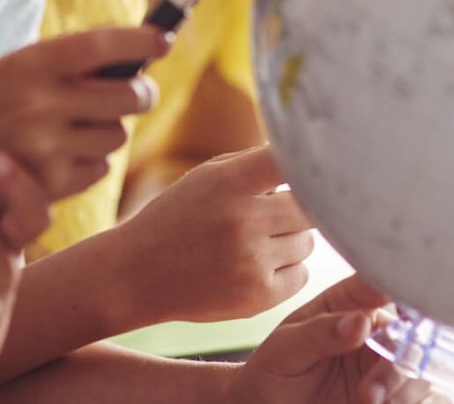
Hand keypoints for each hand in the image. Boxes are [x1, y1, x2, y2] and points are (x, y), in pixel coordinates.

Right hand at [0, 26, 169, 202]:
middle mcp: (40, 101)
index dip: (142, 40)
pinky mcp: (51, 184)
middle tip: (139, 93)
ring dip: (106, 133)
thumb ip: (60, 66)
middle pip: (129, 96)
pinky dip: (88, 165)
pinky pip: (99, 169)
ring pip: (116, 135)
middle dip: (141, 94)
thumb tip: (131, 60)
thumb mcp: (7, 76)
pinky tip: (55, 162)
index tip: (164, 39)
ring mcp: (47, 145)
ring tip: (69, 132)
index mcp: (29, 64)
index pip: (102, 44)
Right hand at [113, 145, 314, 322]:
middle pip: (311, 207)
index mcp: (229, 182)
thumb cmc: (178, 216)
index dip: (308, 163)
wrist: (137, 273)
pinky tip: (258, 266)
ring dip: (292, 240)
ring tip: (257, 241)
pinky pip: (302, 275)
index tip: (316, 166)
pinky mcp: (258, 297)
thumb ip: (254, 164)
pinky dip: (288, 270)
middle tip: (275, 213)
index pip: (290, 161)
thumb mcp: (205, 177)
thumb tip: (309, 157)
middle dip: (298, 208)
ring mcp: (252, 261)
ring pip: (307, 242)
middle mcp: (243, 219)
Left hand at [229, 275, 444, 403]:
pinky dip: (411, 401)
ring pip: (421, 367)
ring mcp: (386, 363)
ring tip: (368, 402)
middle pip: (413, 331)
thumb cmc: (273, 370)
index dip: (402, 287)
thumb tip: (361, 320)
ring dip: (403, 388)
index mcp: (349, 303)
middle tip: (370, 390)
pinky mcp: (394, 394)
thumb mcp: (286, 348)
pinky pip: (423, 395)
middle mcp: (375, 329)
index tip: (406, 309)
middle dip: (400, 360)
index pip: (382, 281)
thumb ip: (320, 332)